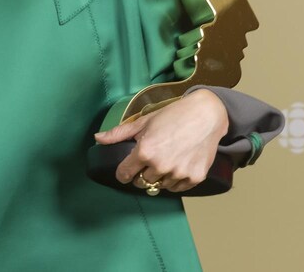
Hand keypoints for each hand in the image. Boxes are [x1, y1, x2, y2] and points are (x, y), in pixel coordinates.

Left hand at [93, 89, 228, 192]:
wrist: (205, 115)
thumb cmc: (173, 116)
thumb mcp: (142, 122)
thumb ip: (118, 134)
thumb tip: (98, 138)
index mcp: (145, 152)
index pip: (124, 174)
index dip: (123, 173)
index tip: (125, 171)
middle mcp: (161, 165)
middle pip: (142, 182)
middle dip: (141, 174)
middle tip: (148, 162)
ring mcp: (179, 173)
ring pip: (160, 186)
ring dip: (159, 178)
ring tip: (164, 162)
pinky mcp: (195, 177)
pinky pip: (178, 189)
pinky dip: (175, 182)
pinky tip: (176, 167)